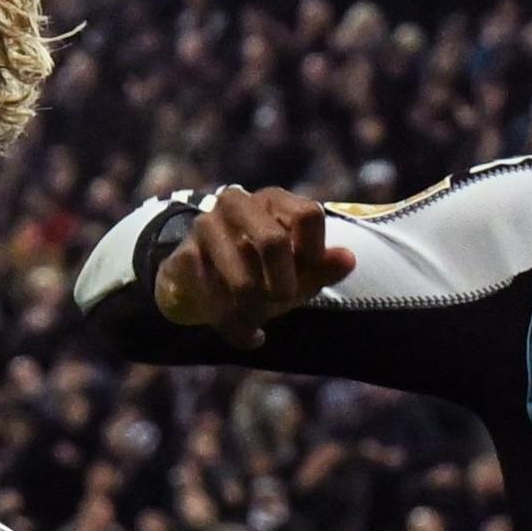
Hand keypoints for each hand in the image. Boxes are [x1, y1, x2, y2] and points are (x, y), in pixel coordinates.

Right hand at [156, 187, 355, 347]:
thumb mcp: (296, 271)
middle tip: (285, 299)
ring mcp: (206, 226)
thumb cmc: (259, 271)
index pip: (308, 214)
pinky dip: (232, 326)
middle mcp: (237, 202)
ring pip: (243, 281)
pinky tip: (242, 331)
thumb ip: (323, 266)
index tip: (309, 272)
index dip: (315, 251)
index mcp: (273, 200)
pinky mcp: (182, 255)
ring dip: (255, 310)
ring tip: (258, 320)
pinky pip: (215, 300)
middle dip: (284, 285)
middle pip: (273, 242)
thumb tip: (349, 259)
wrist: (200, 281)